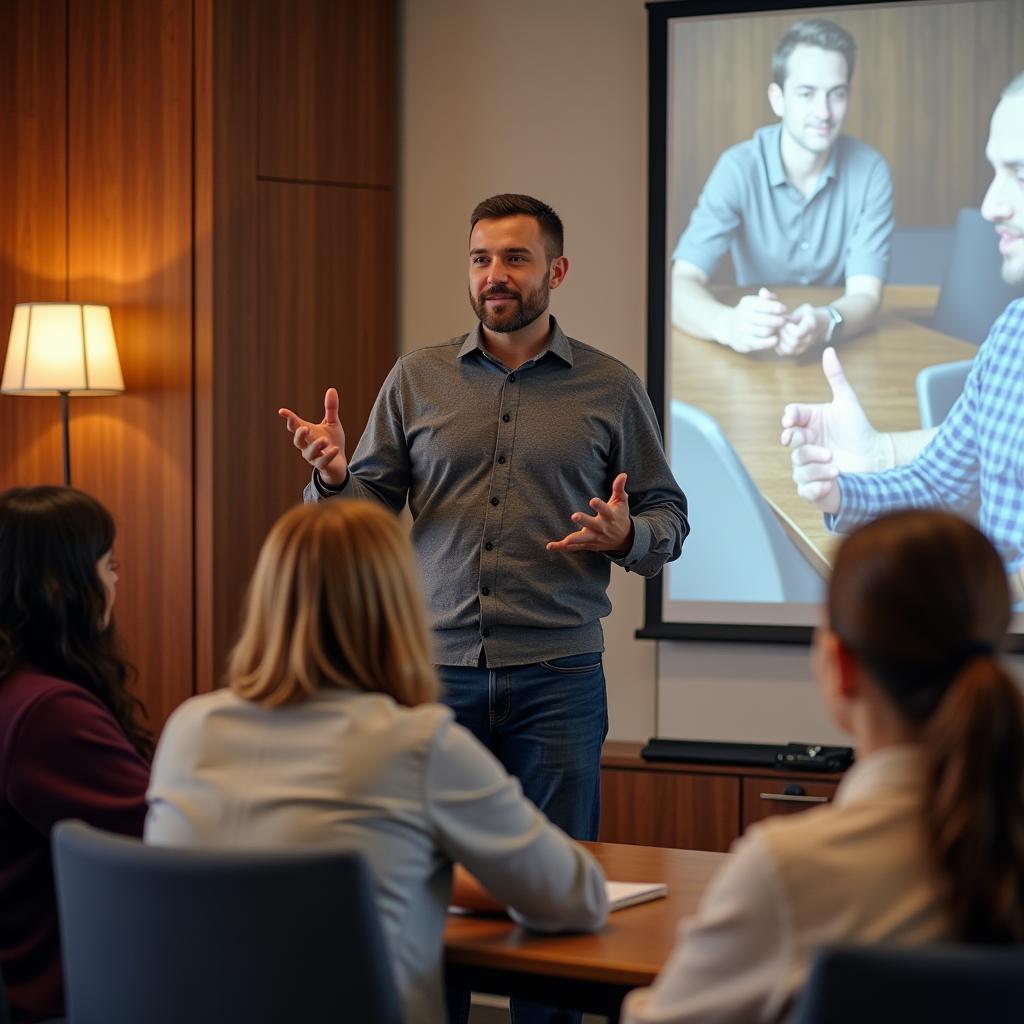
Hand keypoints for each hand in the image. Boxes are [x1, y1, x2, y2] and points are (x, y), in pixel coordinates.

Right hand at [278, 387, 347, 486]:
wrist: (338, 462)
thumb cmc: (332, 441)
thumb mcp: (332, 423)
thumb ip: (331, 408)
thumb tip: (332, 389)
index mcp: (307, 433)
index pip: (295, 425)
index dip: (289, 418)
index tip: (282, 411)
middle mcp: (306, 445)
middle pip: (298, 441)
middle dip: (299, 434)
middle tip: (303, 428)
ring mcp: (313, 457)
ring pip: (309, 452)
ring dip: (316, 446)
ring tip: (324, 440)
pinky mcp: (322, 465)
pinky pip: (323, 461)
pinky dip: (328, 455)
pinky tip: (335, 449)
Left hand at [546, 473, 633, 553]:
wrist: (624, 538)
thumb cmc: (620, 516)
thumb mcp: (622, 502)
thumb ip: (619, 488)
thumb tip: (623, 474)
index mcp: (610, 516)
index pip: (605, 510)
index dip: (599, 505)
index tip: (592, 500)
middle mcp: (602, 528)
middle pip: (592, 524)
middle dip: (584, 521)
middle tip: (575, 516)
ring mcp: (595, 537)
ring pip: (583, 539)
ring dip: (574, 539)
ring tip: (565, 540)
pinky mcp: (588, 544)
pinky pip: (574, 547)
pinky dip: (563, 547)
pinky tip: (550, 546)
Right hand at [716, 288, 788, 352]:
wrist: (728, 326)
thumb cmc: (748, 312)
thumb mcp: (754, 301)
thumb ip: (766, 297)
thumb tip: (773, 297)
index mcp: (746, 304)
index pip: (766, 305)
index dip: (778, 307)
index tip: (784, 309)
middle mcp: (742, 316)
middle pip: (767, 319)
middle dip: (779, 320)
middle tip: (783, 320)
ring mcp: (742, 330)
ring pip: (765, 331)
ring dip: (775, 330)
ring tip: (778, 328)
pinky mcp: (743, 342)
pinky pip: (760, 343)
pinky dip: (770, 342)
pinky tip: (775, 339)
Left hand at [776, 303, 824, 356]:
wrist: (816, 325)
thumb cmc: (807, 315)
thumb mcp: (804, 310)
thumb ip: (794, 316)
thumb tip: (781, 321)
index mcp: (811, 326)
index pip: (798, 333)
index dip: (788, 328)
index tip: (786, 322)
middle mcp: (808, 340)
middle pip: (793, 343)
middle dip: (783, 334)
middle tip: (780, 326)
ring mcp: (803, 348)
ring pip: (788, 350)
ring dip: (780, 340)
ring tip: (779, 332)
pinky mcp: (795, 353)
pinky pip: (783, 353)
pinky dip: (777, 345)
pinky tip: (779, 337)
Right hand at [780, 347, 893, 513]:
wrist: (876, 458)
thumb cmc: (859, 430)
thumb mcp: (847, 402)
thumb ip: (836, 377)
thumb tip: (829, 350)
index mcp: (808, 423)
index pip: (791, 417)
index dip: (789, 420)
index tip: (791, 422)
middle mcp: (804, 444)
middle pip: (792, 445)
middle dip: (807, 448)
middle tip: (826, 450)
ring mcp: (807, 465)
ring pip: (798, 468)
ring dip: (816, 468)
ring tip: (836, 467)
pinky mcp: (814, 486)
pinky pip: (804, 489)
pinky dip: (816, 487)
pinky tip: (831, 482)